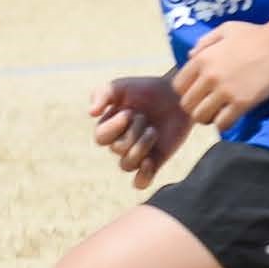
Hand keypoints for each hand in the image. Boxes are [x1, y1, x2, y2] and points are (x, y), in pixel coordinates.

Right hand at [87, 73, 190, 189]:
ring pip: (127, 165)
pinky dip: (142, 176)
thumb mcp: (121, 86)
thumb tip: (91, 113)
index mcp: (109, 127)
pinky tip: (150, 161)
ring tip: (153, 131)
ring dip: (140, 147)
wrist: (178, 95)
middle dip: (132, 132)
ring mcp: (138, 154)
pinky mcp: (155, 162)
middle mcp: (121, 143)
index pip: (101, 138)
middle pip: (116, 150)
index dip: (114, 128)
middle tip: (144, 117)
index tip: (129, 112)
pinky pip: (141, 182)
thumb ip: (102, 94)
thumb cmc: (147, 89)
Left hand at [173, 19, 268, 130]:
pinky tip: (232, 117)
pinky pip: (222, 123)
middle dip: (196, 108)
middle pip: (187, 105)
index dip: (187, 93)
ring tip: (219, 113)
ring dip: (208, 118)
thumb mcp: (225, 30)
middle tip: (209, 107)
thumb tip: (190, 56)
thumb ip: (205, 42)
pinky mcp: (242, 102)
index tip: (199, 94)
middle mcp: (208, 76)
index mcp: (201, 59)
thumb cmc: (256, 34)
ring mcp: (224, 91)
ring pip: (201, 117)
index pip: (178, 86)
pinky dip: (224, 124)